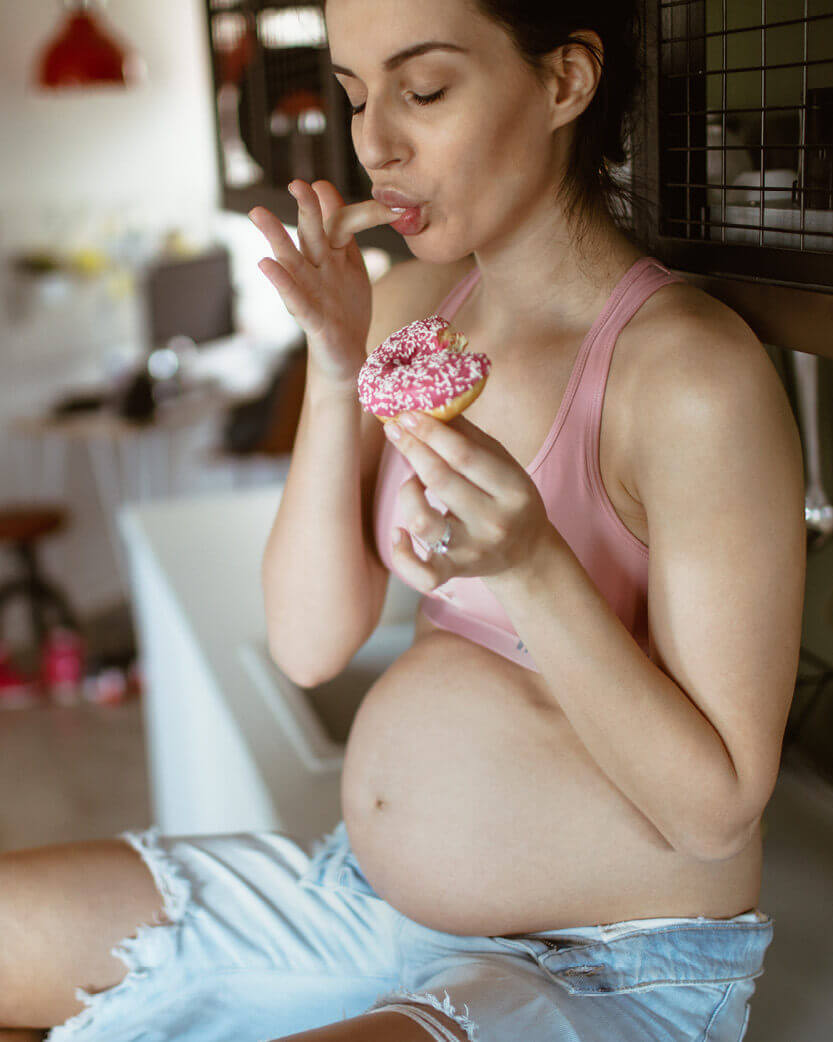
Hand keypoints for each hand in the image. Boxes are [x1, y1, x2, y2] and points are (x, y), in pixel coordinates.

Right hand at [248, 181, 399, 384]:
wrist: (347, 355)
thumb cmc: (347, 309)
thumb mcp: (352, 267)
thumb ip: (345, 235)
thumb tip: (332, 192)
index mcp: (332, 257)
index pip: (337, 224)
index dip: (336, 207)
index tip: (323, 185)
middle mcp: (318, 270)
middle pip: (312, 234)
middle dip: (305, 209)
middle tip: (296, 184)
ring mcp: (313, 292)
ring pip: (293, 260)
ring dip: (275, 236)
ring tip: (257, 212)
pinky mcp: (311, 319)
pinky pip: (294, 298)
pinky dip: (281, 281)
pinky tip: (264, 263)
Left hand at [384, 411, 553, 590]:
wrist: (526, 553)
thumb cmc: (507, 498)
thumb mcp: (502, 464)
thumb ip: (469, 437)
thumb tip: (433, 403)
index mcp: (512, 488)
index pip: (465, 455)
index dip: (431, 432)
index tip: (409, 413)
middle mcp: (494, 521)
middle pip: (440, 480)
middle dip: (412, 449)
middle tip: (395, 428)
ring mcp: (473, 551)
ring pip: (424, 522)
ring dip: (407, 493)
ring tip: (411, 482)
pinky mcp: (455, 572)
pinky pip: (421, 573)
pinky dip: (402, 554)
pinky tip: (398, 533)